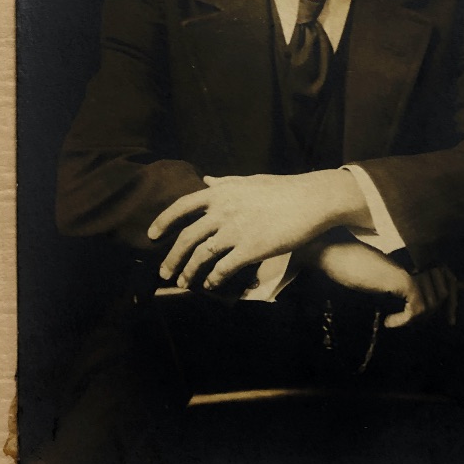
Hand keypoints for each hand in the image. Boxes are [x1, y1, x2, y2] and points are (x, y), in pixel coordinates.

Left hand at [147, 170, 369, 289]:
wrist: (312, 200)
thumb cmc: (283, 189)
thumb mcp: (251, 181)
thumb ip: (226, 182)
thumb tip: (208, 179)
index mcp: (220, 193)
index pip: (181, 207)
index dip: (163, 222)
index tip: (151, 235)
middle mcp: (223, 211)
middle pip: (186, 238)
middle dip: (171, 258)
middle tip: (164, 271)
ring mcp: (236, 230)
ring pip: (201, 256)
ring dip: (189, 273)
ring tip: (184, 282)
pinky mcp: (251, 249)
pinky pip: (223, 268)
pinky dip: (213, 279)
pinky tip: (210, 284)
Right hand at [306, 237, 457, 328]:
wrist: (336, 255)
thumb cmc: (355, 267)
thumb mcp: (385, 280)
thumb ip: (405, 289)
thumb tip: (426, 312)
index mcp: (418, 257)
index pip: (449, 279)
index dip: (452, 300)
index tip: (450, 320)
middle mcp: (420, 259)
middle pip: (445, 293)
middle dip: (430, 313)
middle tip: (405, 321)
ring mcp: (413, 267)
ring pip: (433, 303)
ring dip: (415, 318)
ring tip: (395, 319)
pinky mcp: (403, 278)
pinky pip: (417, 307)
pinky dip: (404, 320)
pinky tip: (388, 321)